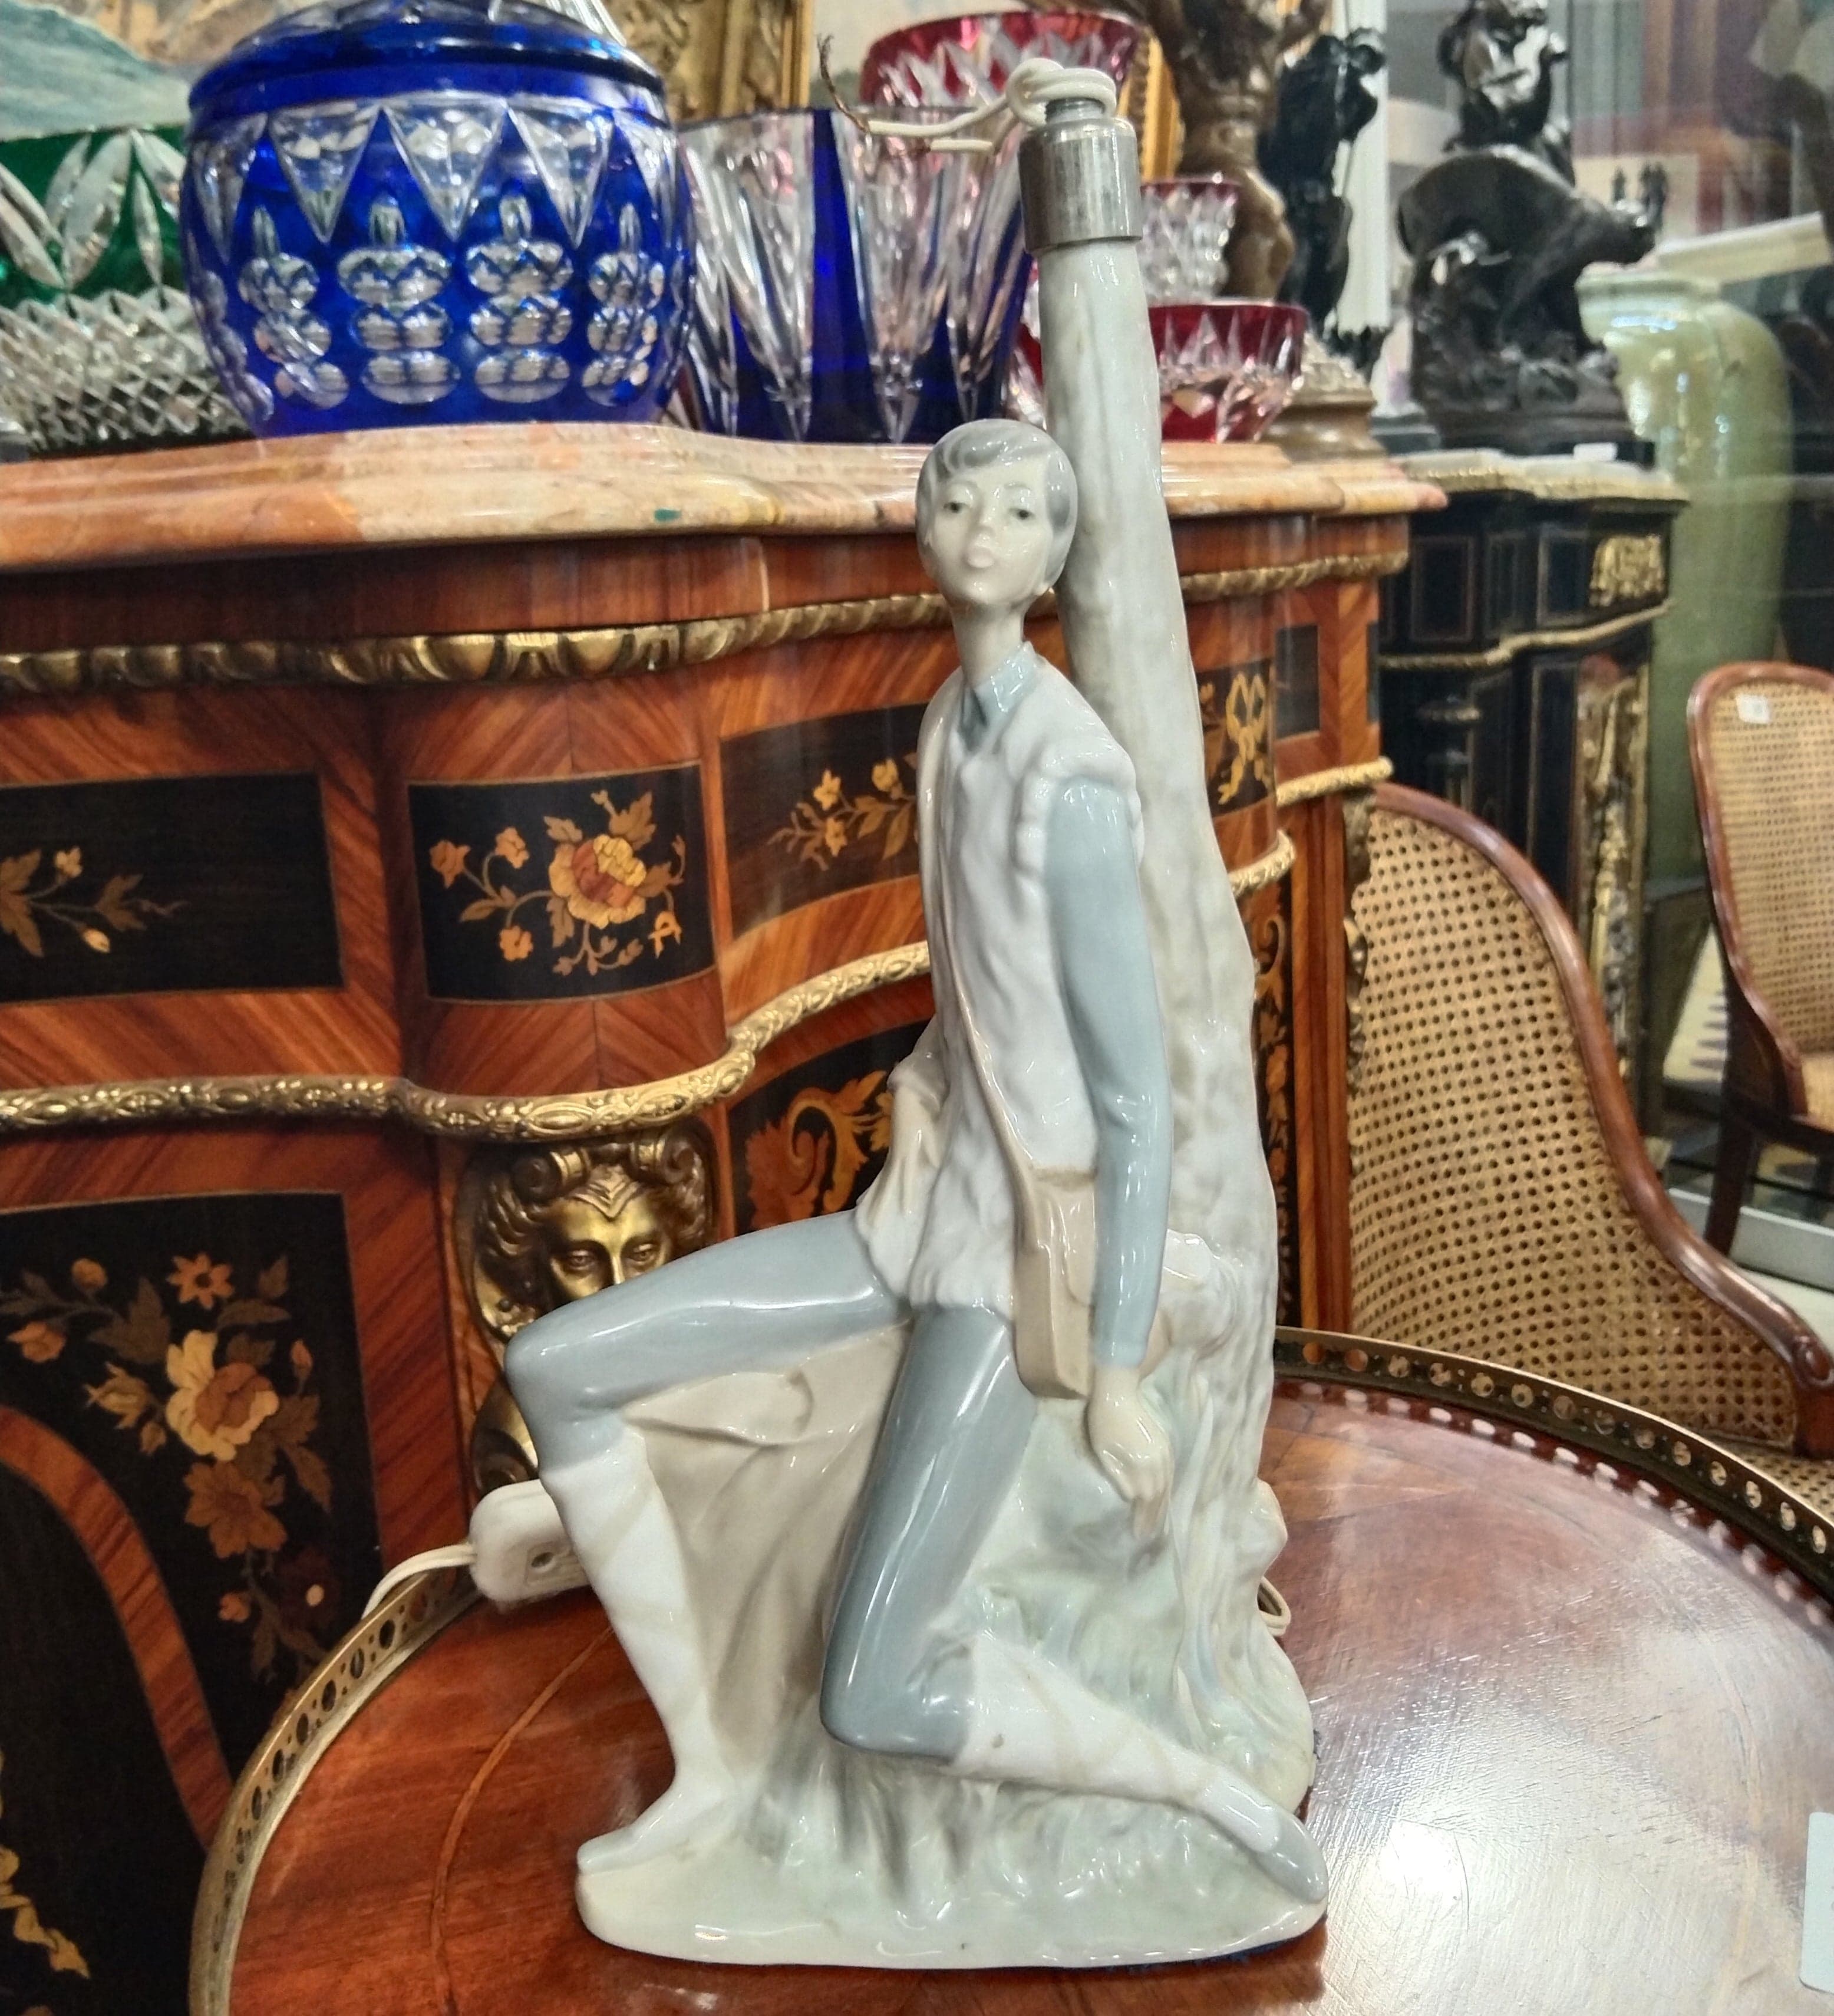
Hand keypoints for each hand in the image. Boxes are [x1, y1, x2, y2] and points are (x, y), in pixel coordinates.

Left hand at [1085, 1362, 1173, 1538]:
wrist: (1119, 1393)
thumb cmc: (1104, 1423)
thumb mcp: (1104, 1453)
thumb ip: (1119, 1477)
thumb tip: (1132, 1498)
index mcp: (1142, 1465)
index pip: (1145, 1500)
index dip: (1142, 1518)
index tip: (1137, 1534)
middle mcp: (1159, 1462)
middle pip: (1159, 1496)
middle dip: (1154, 1517)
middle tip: (1148, 1535)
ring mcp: (1165, 1452)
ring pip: (1168, 1486)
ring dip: (1162, 1506)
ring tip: (1157, 1522)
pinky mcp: (1166, 1445)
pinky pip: (1171, 1474)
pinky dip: (1167, 1489)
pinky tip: (1163, 1497)